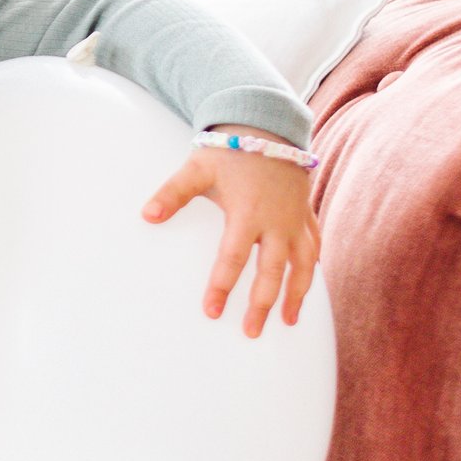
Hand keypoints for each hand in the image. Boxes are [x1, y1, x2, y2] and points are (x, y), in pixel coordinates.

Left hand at [142, 127, 321, 337]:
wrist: (268, 129)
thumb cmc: (228, 153)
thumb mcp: (196, 169)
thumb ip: (172, 193)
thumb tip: (146, 215)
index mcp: (247, 213)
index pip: (233, 258)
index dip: (222, 286)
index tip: (213, 311)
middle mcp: (277, 221)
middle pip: (272, 271)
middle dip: (262, 303)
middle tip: (251, 332)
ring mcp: (296, 220)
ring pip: (302, 265)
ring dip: (296, 295)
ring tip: (288, 322)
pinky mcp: (307, 217)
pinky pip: (314, 249)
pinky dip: (311, 271)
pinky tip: (304, 289)